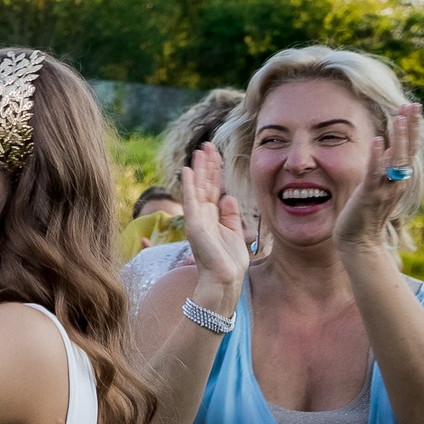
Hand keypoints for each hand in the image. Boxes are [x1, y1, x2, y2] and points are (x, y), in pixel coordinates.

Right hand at [175, 141, 249, 300]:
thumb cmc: (230, 260)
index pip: (213, 187)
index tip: (216, 153)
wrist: (225, 279)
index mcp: (213, 216)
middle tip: (207, 144)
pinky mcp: (194, 225)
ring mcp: (197, 219)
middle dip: (207, 164)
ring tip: (199, 151)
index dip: (215, 170)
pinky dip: (189, 185)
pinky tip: (188, 170)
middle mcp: (203, 215)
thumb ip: (231, 214)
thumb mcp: (235, 232)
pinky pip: (191, 200)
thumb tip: (228, 196)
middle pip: (205, 184)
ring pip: (198, 188)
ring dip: (199, 169)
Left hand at [333, 102, 420, 254]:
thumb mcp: (377, 186)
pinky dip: (377, 156)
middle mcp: (397, 183)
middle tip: (414, 104)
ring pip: (396, 159)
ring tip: (400, 116)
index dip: (411, 128)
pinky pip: (375, 173)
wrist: (359, 242)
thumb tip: (385, 148)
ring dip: (399, 137)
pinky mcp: (369, 195)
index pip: (408, 149)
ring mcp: (385, 189)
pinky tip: (379, 140)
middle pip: (408, 150)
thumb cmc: (365, 214)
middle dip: (410, 126)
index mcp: (399, 179)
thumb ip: (383, 168)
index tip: (412, 107)